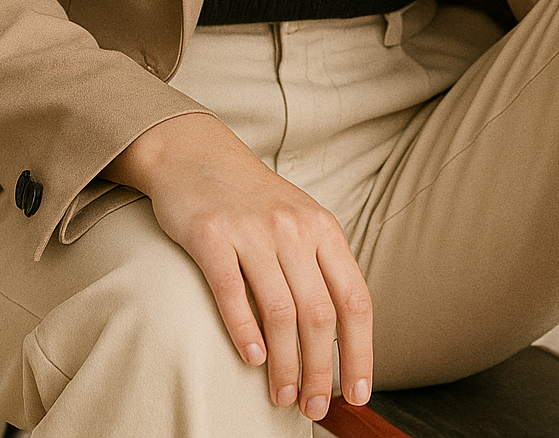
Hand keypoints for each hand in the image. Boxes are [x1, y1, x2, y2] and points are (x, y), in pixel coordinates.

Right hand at [106, 112, 372, 421]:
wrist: (197, 153)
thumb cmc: (252, 199)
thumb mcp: (298, 222)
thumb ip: (318, 269)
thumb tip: (339, 340)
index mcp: (323, 228)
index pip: (355, 299)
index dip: (361, 350)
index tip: (358, 391)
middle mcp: (293, 228)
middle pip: (319, 314)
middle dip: (320, 370)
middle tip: (311, 406)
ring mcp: (251, 230)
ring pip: (280, 311)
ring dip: (285, 364)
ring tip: (282, 396)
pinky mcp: (210, 234)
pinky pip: (231, 292)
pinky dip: (244, 332)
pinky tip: (251, 359)